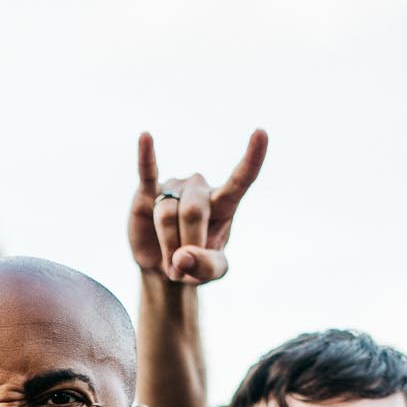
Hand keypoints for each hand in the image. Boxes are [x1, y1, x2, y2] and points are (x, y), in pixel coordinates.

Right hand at [129, 130, 266, 284]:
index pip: (240, 179)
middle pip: (193, 212)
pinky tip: (145, 137)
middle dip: (187, 243)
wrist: (164, 268)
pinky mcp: (148, 192)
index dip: (251, 158)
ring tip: (169, 261)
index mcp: (223, 204)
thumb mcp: (211, 273)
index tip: (261, 133)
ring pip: (167, 215)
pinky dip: (146, 157)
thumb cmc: (196, 263)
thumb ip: (207, 268)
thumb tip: (183, 257)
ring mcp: (173, 188)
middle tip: (183, 266)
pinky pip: (147, 173)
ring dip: (167, 245)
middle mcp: (199, 189)